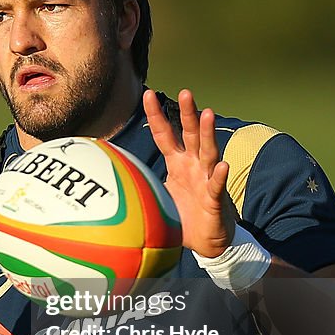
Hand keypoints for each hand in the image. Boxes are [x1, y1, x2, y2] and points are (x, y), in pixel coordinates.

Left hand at [143, 89, 236, 257]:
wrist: (205, 242)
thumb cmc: (182, 215)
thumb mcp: (158, 195)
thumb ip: (143, 181)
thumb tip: (112, 175)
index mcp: (176, 163)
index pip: (165, 134)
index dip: (157, 114)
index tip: (148, 93)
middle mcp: (192, 166)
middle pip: (190, 134)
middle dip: (187, 113)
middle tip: (185, 92)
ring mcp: (205, 180)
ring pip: (207, 152)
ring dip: (207, 133)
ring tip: (208, 114)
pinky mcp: (214, 199)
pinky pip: (216, 186)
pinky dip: (219, 176)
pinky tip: (222, 165)